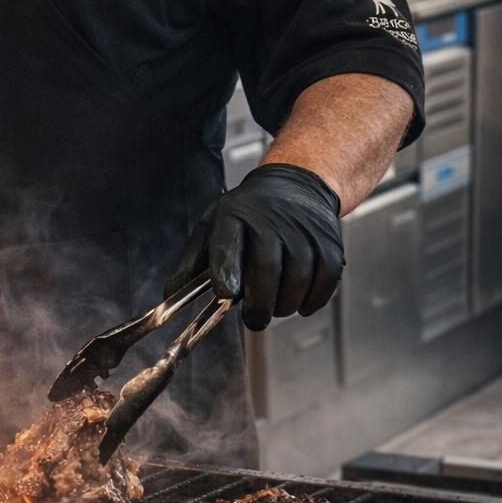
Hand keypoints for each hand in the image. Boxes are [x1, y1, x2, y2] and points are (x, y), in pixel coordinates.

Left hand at [167, 164, 344, 329]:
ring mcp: (303, 231)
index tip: (225, 294)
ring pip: (297, 281)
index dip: (226, 272)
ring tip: (275, 306)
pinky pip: (325, 281)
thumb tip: (171, 294)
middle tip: (254, 319)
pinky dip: (312, 301)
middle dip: (259, 305)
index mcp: (235, 216)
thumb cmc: (250, 211)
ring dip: (284, 306)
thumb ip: (192, 261)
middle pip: (267, 271)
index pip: (228, 245)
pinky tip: (299, 300)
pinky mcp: (330, 243)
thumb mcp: (214, 224)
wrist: (297, 184)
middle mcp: (271, 221)